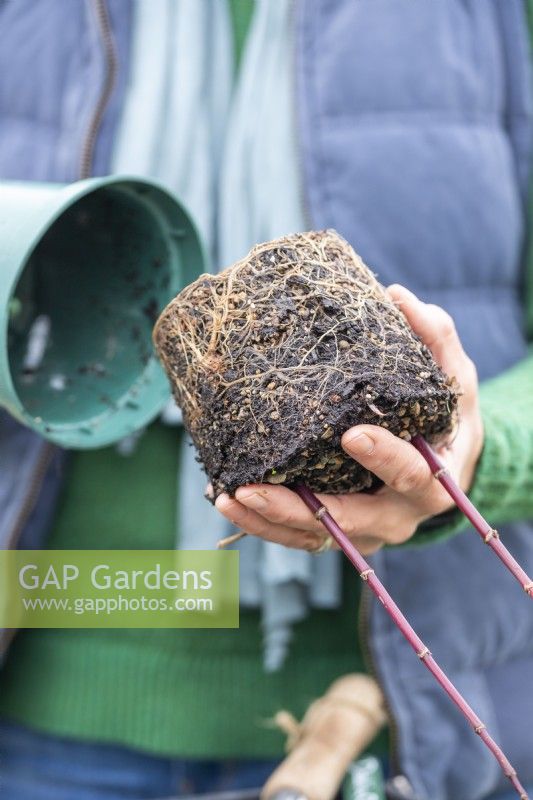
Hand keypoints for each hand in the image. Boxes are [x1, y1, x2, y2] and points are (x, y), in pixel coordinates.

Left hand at [215, 285, 483, 553]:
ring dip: (270, 521)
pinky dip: (264, 525)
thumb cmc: (446, 415)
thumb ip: (434, 338)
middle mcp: (398, 514)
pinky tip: (228, 501)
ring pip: (316, 535)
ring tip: (228, 497)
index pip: (414, 475)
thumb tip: (396, 295)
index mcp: (436, 477)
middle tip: (254, 488)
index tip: (351, 434)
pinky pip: (300, 535)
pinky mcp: (340, 531)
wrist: (444, 464)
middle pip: (350, 520)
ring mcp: (366, 529)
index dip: (385, 459)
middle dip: (300, 506)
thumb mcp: (454, 377)